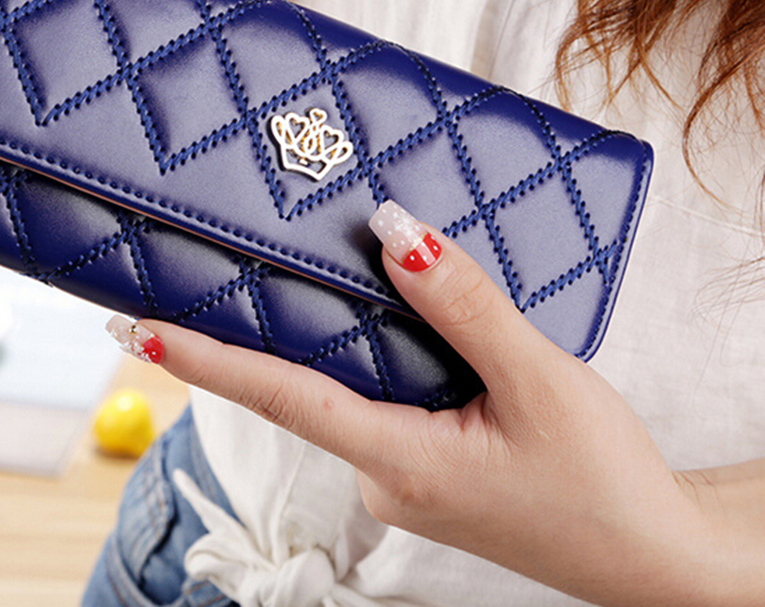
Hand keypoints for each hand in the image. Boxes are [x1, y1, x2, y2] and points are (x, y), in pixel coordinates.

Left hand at [119, 201, 764, 606]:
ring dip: (333, 337)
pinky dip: (378, 354)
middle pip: (305, 385)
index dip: (208, 359)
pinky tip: (396, 317)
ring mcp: (402, 474)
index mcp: (400, 460)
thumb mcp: (537, 380)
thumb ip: (461, 304)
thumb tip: (394, 231)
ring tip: (326, 272)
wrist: (649, 558)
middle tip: (205, 266)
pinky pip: (383, 398)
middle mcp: (383, 471)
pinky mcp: (425, 466)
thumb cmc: (602, 482)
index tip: (140, 329)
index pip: (281, 397)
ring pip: (350, 387)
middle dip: (256, 332)